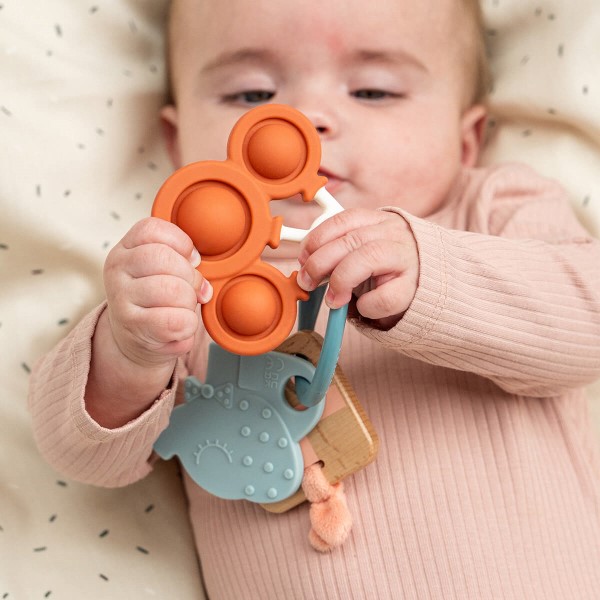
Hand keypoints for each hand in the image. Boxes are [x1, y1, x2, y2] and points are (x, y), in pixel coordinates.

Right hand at [103, 217, 212, 369]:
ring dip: (189, 301)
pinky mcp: (134, 327)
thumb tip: (199, 270)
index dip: (181, 242)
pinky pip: (176, 320)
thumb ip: (181, 260)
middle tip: (192, 289)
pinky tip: (179, 326)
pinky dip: (188, 325)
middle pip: (164, 257)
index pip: (151, 229)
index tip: (191, 260)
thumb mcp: (163, 271)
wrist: (136, 339)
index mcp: (126, 249)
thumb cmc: (157, 300)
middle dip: (190, 275)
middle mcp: (118, 270)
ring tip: (183, 308)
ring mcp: (121, 299)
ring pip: (173, 289)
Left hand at [297, 208, 418, 328]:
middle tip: (308, 281)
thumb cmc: (390, 270)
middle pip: (351, 240)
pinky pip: (384, 297)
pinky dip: (367, 306)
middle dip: (320, 262)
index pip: (343, 220)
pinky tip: (364, 308)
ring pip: (367, 258)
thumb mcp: (365, 252)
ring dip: (340, 280)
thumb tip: (306, 270)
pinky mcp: (414, 288)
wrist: (432, 285)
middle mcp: (394, 234)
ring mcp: (406, 259)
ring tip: (332, 300)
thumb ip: (339, 253)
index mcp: (379, 221)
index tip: (303, 257)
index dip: (318, 238)